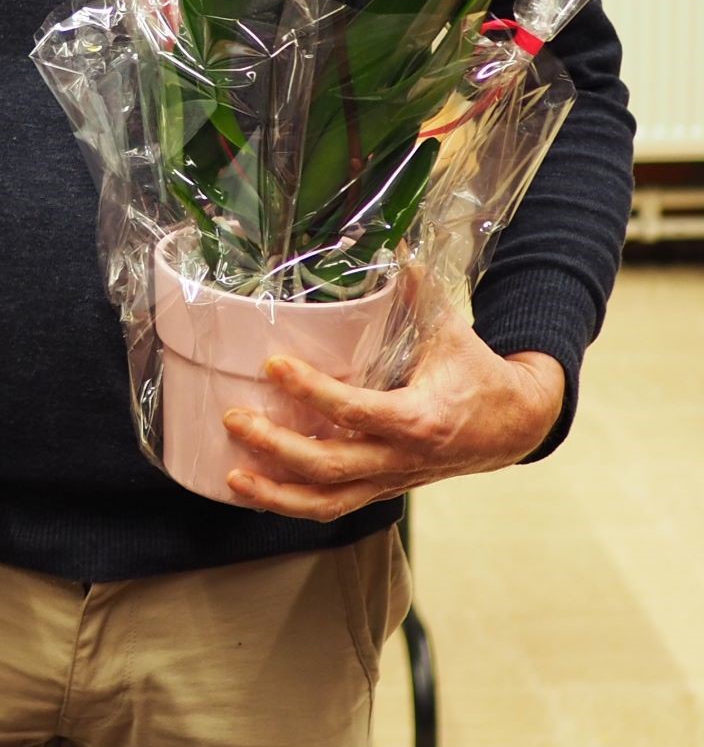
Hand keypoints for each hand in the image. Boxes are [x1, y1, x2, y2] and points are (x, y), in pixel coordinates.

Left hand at [222, 304, 565, 521]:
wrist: (513, 427)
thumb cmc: (477, 374)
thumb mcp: (451, 330)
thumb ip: (419, 290)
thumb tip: (394, 240)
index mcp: (419, 419)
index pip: (357, 411)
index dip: (312, 392)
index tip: (274, 366)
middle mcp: (401, 458)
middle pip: (331, 466)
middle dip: (278, 448)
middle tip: (234, 419)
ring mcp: (390, 480)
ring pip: (328, 502)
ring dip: (277, 493)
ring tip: (233, 476)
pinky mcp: (382, 489)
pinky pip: (333, 507)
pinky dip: (293, 504)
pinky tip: (256, 491)